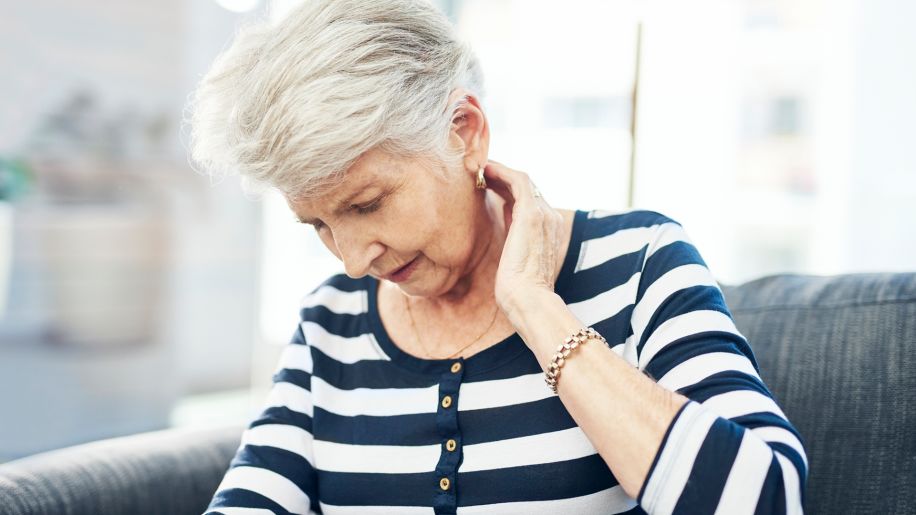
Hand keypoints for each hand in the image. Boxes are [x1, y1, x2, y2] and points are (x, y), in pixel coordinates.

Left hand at [483, 160, 565, 319]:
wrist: (529, 301)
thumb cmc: (519, 292)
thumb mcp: (515, 262)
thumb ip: (513, 243)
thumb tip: (503, 233)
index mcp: (548, 231)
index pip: (529, 202)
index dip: (508, 191)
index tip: (488, 187)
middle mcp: (551, 219)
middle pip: (527, 188)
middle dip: (503, 178)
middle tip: (481, 173)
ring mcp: (544, 215)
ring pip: (523, 181)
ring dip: (500, 171)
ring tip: (480, 169)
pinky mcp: (532, 214)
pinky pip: (518, 181)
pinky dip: (502, 172)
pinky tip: (486, 170)